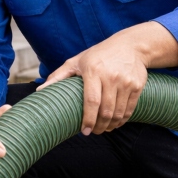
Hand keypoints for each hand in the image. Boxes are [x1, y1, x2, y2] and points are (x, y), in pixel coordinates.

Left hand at [37, 22, 177, 135]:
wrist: (130, 45)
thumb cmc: (99, 54)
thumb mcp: (77, 61)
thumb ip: (58, 76)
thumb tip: (40, 91)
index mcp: (93, 71)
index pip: (91, 101)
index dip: (88, 119)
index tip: (84, 131)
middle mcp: (111, 77)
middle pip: (106, 111)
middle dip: (99, 127)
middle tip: (94, 132)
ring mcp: (126, 82)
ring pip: (118, 113)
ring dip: (111, 126)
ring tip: (104, 129)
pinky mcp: (137, 86)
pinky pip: (130, 109)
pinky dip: (122, 120)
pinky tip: (115, 123)